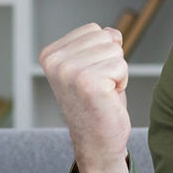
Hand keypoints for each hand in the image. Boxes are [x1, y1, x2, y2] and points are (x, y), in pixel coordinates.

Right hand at [39, 23, 131, 172]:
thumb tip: (113, 34)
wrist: (96, 142)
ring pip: (115, 51)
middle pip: (105, 37)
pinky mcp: (89, 83)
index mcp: (50, 54)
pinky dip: (122, 83)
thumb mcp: (92, 65)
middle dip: (111, 61)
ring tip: (103, 92)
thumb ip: (99, 43)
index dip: (101, 53)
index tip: (91, 77)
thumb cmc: (97, 104)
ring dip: (117, 73)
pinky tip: (107, 98)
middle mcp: (55, 62)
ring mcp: (70, 72)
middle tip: (99, 86)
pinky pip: (122, 66)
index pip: (93, 30)